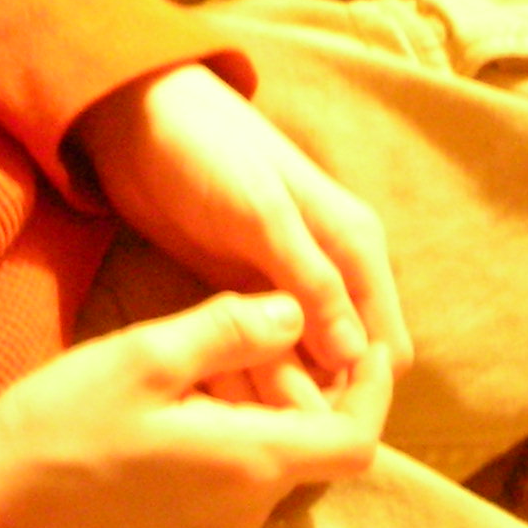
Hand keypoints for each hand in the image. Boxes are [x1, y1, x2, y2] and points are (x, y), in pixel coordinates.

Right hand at [0, 293, 390, 527]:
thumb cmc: (63, 429)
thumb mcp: (147, 356)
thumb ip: (231, 329)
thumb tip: (297, 312)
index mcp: (250, 463)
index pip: (359, 439)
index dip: (374, 387)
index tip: (362, 338)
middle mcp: (247, 506)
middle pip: (320, 443)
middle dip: (308, 378)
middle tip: (265, 324)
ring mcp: (217, 525)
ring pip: (278, 452)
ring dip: (266, 397)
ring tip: (216, 346)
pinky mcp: (187, 526)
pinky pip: (239, 470)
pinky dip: (236, 423)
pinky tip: (188, 386)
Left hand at [72, 65, 411, 384]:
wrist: (142, 118)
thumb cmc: (209, 150)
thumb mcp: (262, 212)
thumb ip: (311, 279)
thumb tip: (354, 355)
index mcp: (357, 245)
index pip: (385, 347)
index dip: (352, 387)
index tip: (293, 409)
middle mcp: (334, 271)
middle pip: (345, 367)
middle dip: (306, 396)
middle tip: (244, 402)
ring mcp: (290, 285)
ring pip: (303, 366)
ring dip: (270, 389)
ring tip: (218, 386)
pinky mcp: (249, 293)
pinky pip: (265, 353)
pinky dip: (245, 372)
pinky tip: (208, 375)